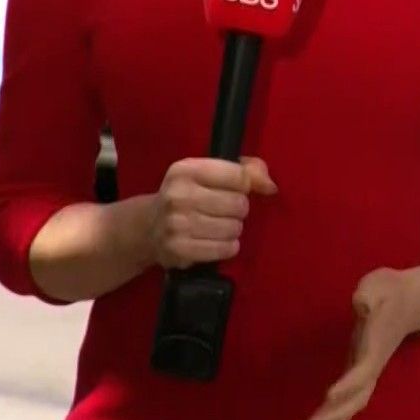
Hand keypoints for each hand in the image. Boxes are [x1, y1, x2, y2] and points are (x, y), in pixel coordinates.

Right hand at [144, 156, 276, 268]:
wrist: (148, 227)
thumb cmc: (189, 195)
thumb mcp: (210, 173)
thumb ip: (247, 170)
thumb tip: (270, 186)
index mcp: (186, 169)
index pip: (238, 176)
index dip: (245, 185)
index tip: (237, 190)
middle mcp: (178, 195)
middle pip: (238, 204)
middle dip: (239, 210)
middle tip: (225, 211)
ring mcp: (176, 224)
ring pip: (234, 228)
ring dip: (233, 230)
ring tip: (219, 227)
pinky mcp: (179, 249)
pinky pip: (224, 249)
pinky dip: (228, 247)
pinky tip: (217, 241)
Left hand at [295, 266, 419, 419]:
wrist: (413, 301)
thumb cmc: (392, 291)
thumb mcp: (380, 285)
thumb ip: (369, 295)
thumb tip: (360, 303)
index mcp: (375, 347)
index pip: (362, 371)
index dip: (347, 384)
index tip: (328, 396)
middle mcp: (372, 366)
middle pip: (354, 400)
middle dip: (331, 418)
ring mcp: (367, 372)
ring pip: (351, 406)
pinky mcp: (361, 372)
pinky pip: (347, 401)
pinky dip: (332, 416)